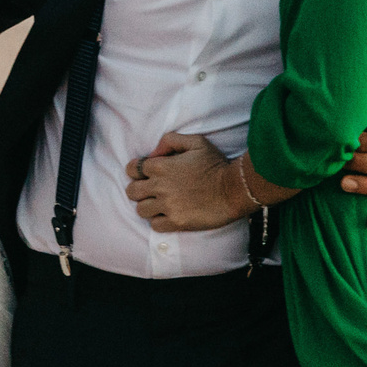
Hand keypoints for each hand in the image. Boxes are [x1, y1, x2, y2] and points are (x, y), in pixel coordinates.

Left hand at [124, 132, 258, 232]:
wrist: (234, 189)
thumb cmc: (216, 164)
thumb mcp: (196, 142)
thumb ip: (170, 140)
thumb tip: (154, 152)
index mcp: (161, 166)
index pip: (132, 169)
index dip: (138, 170)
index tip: (148, 174)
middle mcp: (160, 186)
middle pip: (131, 191)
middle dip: (139, 189)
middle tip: (152, 190)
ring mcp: (167, 206)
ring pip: (140, 210)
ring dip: (148, 206)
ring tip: (160, 204)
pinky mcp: (176, 222)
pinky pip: (155, 225)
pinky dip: (159, 221)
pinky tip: (169, 214)